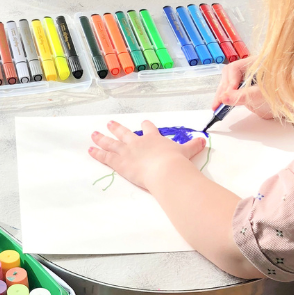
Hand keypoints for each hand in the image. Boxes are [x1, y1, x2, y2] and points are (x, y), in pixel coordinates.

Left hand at [89, 120, 205, 191]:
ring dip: (102, 138)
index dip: (145, 126)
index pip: (148, 129)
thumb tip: (203, 140)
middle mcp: (138, 142)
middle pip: (125, 133)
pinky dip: (98, 153)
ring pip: (111, 143)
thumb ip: (193, 146)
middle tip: (110, 123)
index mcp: (154, 138)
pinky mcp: (120, 162)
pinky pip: (106, 156)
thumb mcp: (187, 152)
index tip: (143, 123)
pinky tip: (90, 149)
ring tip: (94, 134)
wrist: (166, 171)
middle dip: (117, 128)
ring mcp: (127, 151)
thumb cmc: (176, 162)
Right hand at [211, 57, 272, 119]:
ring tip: (217, 108)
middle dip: (223, 91)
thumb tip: (225, 97)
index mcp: (258, 62)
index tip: (227, 97)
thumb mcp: (264, 95)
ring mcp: (247, 79)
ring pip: (228, 84)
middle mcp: (251, 68)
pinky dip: (226, 99)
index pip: (235, 68)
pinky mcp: (245, 90)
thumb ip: (244, 96)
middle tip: (218, 105)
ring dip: (222, 96)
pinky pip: (231, 92)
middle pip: (229, 76)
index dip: (229, 82)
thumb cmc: (286, 96)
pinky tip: (222, 106)